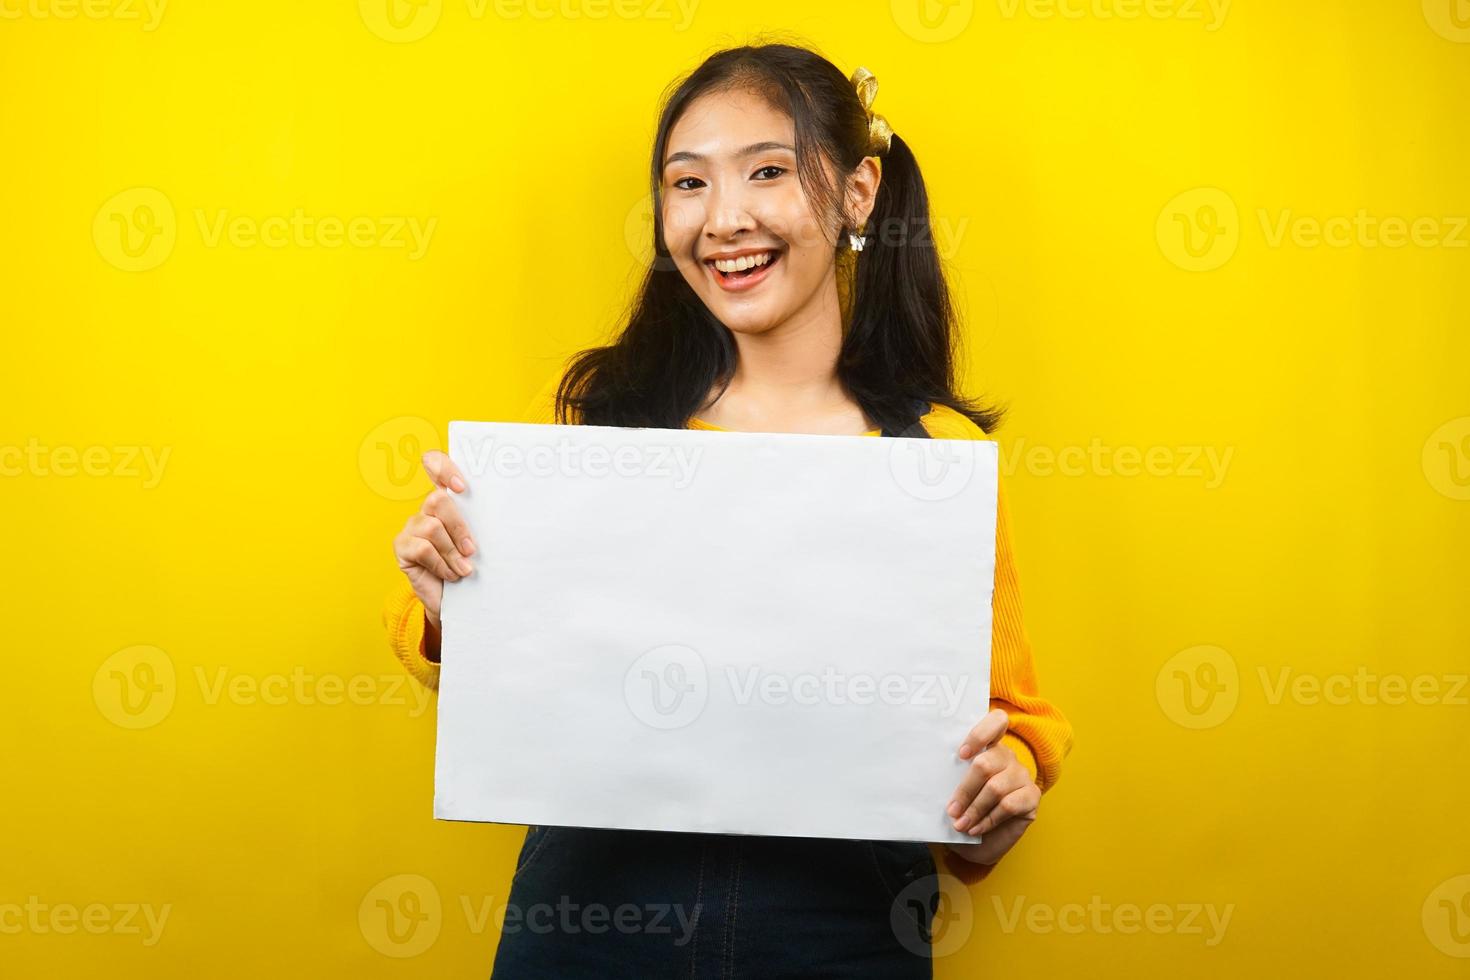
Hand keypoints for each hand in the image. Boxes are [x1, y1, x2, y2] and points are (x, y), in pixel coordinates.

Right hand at [391, 450, 475, 630]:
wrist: (455, 600)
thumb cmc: (471, 565)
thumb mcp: (480, 542)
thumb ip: (484, 524)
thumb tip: (508, 513)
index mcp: (448, 500)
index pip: (435, 465)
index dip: (444, 468)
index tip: (462, 488)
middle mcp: (427, 509)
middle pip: (438, 500)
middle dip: (459, 527)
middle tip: (472, 551)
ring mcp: (412, 526)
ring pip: (432, 527)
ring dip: (452, 553)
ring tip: (463, 570)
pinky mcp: (402, 546)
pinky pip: (422, 548)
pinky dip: (441, 564)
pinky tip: (449, 574)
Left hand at [944, 708, 1040, 865]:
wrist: (979, 844)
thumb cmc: (963, 812)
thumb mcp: (951, 792)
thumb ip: (947, 778)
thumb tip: (927, 774)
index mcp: (988, 746)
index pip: (996, 722)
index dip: (979, 734)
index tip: (960, 755)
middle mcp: (1007, 756)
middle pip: (986, 763)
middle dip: (965, 790)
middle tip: (951, 811)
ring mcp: (1022, 774)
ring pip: (996, 787)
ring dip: (974, 809)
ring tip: (960, 824)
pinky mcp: (1032, 796)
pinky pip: (1009, 805)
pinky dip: (988, 820)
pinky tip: (976, 829)